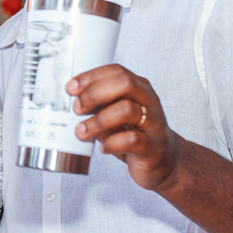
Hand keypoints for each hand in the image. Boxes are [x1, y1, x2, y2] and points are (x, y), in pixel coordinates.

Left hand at [66, 64, 179, 190]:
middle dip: (94, 94)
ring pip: (126, 110)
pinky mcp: (152, 147)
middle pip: (124, 84)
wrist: (161, 161)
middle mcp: (149, 101)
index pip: (116, 71)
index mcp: (139, 88)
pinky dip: (111, 143)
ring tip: (82, 131)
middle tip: (77, 109)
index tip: (71, 88)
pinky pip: (131, 140)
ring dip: (98, 121)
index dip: (91, 77)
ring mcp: (153, 123)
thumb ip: (99, 104)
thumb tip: (72, 100)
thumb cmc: (134, 133)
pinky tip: (103, 148)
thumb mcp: (115, 113)